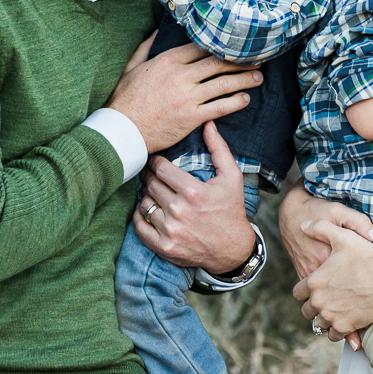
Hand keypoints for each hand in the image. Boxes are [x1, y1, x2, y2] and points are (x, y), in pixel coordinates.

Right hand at [108, 42, 260, 153]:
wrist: (123, 130)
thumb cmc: (125, 99)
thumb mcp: (132, 66)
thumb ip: (147, 46)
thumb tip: (158, 29)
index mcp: (168, 60)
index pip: (202, 47)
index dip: (221, 45)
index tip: (234, 44)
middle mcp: (181, 76)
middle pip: (218, 63)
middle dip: (240, 60)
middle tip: (257, 58)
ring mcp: (188, 97)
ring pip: (224, 84)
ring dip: (245, 80)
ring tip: (259, 77)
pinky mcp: (192, 117)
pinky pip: (220, 107)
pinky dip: (235, 102)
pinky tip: (245, 99)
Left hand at [133, 122, 254, 273]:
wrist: (233, 249)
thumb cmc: (231, 209)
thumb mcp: (232, 177)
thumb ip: (218, 148)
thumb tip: (207, 124)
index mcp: (193, 191)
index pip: (161, 169)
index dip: (155, 162)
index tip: (155, 161)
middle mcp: (179, 211)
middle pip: (151, 185)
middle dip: (149, 177)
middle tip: (150, 174)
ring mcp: (170, 231)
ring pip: (144, 204)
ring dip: (146, 196)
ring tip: (152, 192)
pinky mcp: (164, 247)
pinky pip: (140, 227)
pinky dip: (139, 217)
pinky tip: (147, 210)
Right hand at [277, 184, 372, 278]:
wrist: (289, 212)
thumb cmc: (315, 210)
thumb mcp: (338, 210)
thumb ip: (358, 222)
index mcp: (327, 257)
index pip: (354, 272)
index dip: (365, 269)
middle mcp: (315, 269)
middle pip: (342, 283)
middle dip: (354, 279)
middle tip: (368, 273)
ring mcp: (307, 274)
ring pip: (329, 287)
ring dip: (341, 283)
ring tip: (354, 274)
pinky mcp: (302, 274)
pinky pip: (318, 287)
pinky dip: (328, 284)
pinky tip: (338, 275)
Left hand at [293, 220, 372, 345]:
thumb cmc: (367, 256)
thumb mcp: (341, 235)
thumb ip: (319, 228)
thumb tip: (303, 225)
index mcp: (314, 282)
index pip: (297, 293)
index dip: (304, 291)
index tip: (313, 290)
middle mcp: (319, 301)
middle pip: (306, 311)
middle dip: (313, 307)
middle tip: (323, 303)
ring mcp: (331, 316)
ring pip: (319, 324)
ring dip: (324, 320)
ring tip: (333, 314)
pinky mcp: (346, 327)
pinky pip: (334, 336)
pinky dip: (336, 332)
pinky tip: (342, 326)